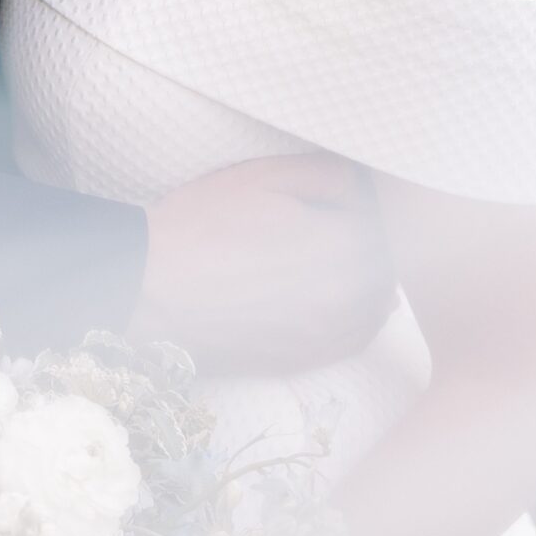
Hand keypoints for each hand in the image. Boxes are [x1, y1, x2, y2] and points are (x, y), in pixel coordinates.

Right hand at [133, 154, 392, 375]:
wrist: (148, 290)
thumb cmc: (201, 226)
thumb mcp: (264, 176)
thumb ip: (327, 175)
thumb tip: (359, 184)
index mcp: (345, 246)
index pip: (386, 222)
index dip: (366, 202)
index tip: (345, 192)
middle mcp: (347, 298)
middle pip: (387, 266)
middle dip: (371, 241)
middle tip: (341, 220)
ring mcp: (326, 335)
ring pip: (375, 305)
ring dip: (365, 279)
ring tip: (333, 255)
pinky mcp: (301, 360)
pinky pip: (351, 338)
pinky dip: (352, 315)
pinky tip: (329, 295)